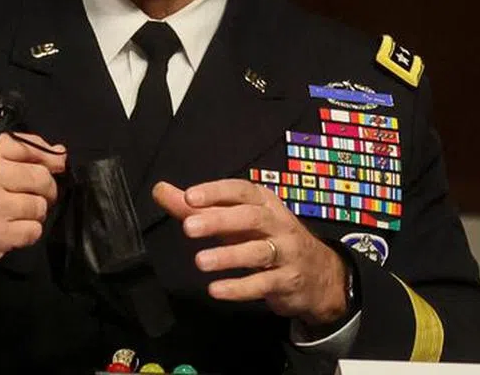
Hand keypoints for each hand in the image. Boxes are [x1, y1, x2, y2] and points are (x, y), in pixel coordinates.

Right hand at [0, 133, 65, 311]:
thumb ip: (12, 151)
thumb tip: (59, 153)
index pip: (30, 147)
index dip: (49, 158)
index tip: (56, 166)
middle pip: (41, 178)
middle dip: (45, 189)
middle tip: (34, 196)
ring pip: (40, 207)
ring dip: (33, 212)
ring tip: (14, 214)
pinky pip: (32, 231)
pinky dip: (26, 232)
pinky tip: (9, 230)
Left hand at [152, 179, 348, 326]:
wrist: (319, 275)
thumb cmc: (266, 239)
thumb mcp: (235, 219)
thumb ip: (196, 207)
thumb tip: (160, 190)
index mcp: (263, 202)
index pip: (240, 190)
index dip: (215, 192)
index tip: (189, 197)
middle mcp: (278, 223)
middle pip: (250, 218)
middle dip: (219, 221)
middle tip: (188, 227)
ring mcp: (286, 252)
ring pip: (258, 252)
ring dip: (228, 256)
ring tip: (200, 261)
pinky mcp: (288, 281)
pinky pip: (264, 283)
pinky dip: (240, 288)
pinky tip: (216, 290)